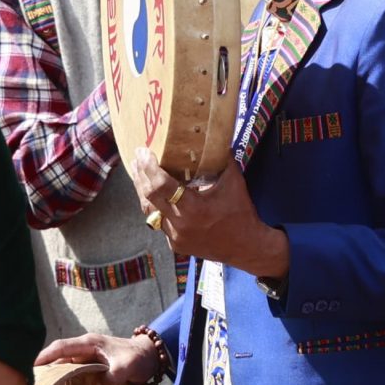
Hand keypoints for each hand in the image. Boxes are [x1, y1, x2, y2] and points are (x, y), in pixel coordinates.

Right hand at [37, 330, 163, 384]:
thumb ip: (112, 378)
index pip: (62, 348)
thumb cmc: (137, 357)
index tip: (31, 366)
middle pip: (58, 356)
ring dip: (53, 374)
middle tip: (28, 381)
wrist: (149, 356)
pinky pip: (73, 371)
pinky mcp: (91, 365)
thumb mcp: (126, 368)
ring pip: (64, 365)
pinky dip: (65, 379)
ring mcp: (88, 356)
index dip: (45, 356)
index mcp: (89, 343)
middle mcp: (85, 348)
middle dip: (44, 367)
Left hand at [133, 151, 288, 276]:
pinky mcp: (175, 244)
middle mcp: (179, 224)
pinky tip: (154, 194)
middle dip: (140, 175)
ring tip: (138, 172)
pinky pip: (159, 222)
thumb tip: (213, 137)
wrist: (246, 247)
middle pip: (148, 197)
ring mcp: (175, 237)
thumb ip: (221, 159)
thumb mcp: (234, 182)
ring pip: (149, 211)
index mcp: (193, 208)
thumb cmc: (241, 213)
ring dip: (143, 191)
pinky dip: (156, 206)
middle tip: (137, 157)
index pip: (161, 186)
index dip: (149, 168)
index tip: (144, 152)